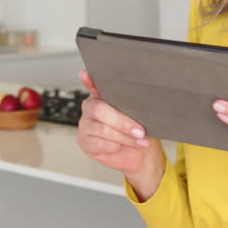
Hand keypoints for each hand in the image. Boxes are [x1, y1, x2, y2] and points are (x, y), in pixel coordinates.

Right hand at [76, 70, 166, 200]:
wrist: (137, 153)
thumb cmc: (137, 129)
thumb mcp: (138, 112)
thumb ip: (133, 102)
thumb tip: (141, 95)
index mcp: (102, 94)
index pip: (93, 83)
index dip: (89, 79)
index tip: (86, 75)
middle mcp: (90, 107)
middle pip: (99, 109)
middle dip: (122, 122)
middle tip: (139, 130)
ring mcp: (85, 124)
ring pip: (103, 130)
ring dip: (125, 137)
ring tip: (138, 140)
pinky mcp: (85, 141)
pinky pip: (101, 144)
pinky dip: (117, 146)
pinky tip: (124, 145)